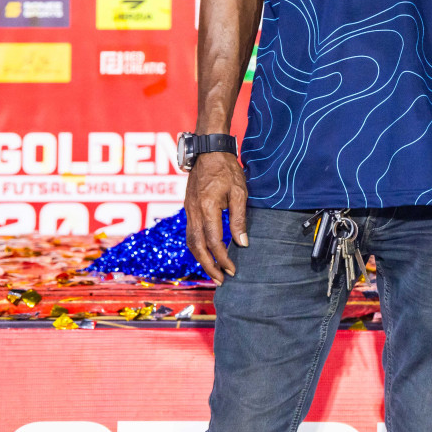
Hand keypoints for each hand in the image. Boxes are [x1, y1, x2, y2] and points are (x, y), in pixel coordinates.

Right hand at [184, 151, 248, 282]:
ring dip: (201, 260)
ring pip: (191, 242)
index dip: (222, 259)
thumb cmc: (227, 170)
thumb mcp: (239, 192)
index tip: (233, 270)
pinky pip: (190, 233)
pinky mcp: (188, 209)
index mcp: (206, 209)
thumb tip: (242, 243)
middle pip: (197, 248)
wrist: (208, 152)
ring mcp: (188, 211)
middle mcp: (193, 213)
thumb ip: (239, 218)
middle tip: (221, 280)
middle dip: (208, 267)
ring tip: (213, 271)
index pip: (213, 242)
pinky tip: (206, 253)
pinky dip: (197, 248)